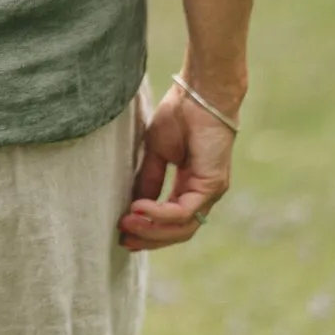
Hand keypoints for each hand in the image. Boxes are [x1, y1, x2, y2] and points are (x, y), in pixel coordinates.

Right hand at [117, 81, 234, 249]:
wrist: (199, 94)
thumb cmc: (180, 114)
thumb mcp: (156, 152)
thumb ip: (148, 179)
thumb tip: (133, 205)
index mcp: (190, 185)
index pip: (172, 219)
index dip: (148, 229)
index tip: (122, 232)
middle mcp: (202, 194)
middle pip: (178, 231)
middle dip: (149, 238)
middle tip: (123, 241)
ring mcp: (210, 192)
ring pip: (182, 228)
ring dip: (152, 230)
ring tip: (126, 225)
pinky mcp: (211, 186)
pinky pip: (183, 211)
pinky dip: (159, 214)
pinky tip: (138, 208)